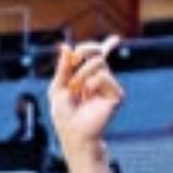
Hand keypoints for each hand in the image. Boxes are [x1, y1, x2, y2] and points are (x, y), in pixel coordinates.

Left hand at [49, 39, 124, 172]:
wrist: (73, 133)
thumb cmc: (64, 116)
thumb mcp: (57, 88)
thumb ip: (62, 68)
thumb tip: (65, 46)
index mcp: (87, 77)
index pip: (98, 57)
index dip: (107, 46)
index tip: (115, 40)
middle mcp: (100, 80)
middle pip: (97, 51)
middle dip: (83, 50)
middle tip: (74, 59)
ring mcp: (108, 86)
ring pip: (98, 61)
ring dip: (81, 74)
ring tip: (77, 90)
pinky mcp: (116, 94)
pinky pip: (103, 76)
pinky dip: (91, 83)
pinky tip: (88, 95)